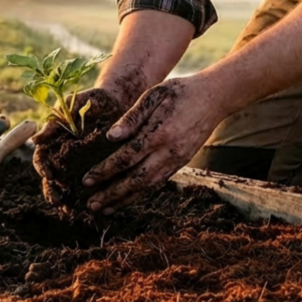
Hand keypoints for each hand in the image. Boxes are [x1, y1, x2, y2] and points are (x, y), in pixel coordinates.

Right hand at [31, 87, 124, 205]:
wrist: (121, 101)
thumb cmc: (95, 99)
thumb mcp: (76, 103)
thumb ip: (58, 117)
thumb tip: (36, 139)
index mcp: (54, 140)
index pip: (42, 158)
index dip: (42, 168)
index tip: (49, 176)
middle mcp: (63, 155)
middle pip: (51, 178)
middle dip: (52, 191)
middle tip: (58, 201)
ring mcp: (79, 164)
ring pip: (67, 186)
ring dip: (67, 200)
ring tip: (70, 211)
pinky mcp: (97, 169)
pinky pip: (91, 186)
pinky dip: (89, 198)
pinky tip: (93, 208)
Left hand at [82, 73, 224, 214]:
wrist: (214, 98)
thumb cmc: (180, 91)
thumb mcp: (154, 94)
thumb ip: (132, 116)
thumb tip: (111, 137)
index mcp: (159, 132)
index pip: (127, 157)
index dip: (105, 171)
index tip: (86, 180)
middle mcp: (169, 151)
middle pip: (136, 179)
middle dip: (112, 194)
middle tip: (91, 204)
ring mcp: (177, 160)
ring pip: (148, 186)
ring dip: (124, 200)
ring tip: (104, 210)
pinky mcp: (181, 163)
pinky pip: (158, 183)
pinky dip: (140, 194)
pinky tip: (125, 199)